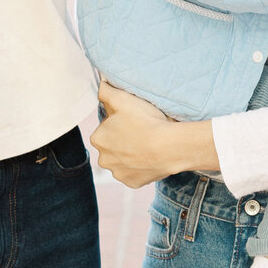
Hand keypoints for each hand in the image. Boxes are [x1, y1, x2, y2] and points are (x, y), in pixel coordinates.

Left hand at [91, 81, 218, 187]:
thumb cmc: (145, 121)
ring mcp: (118, 173)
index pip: (106, 128)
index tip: (132, 119)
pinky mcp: (133, 183)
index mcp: (98, 139)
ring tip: (147, 144)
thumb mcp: (123, 98)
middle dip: (122, 140)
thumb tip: (101, 84)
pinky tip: (150, 157)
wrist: (169, 147)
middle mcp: (103, 159)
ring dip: (131, 154)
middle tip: (141, 131)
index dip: (119, 122)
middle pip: (112, 146)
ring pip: (122, 161)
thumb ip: (106, 91)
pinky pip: (135, 173)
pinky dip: (141, 167)